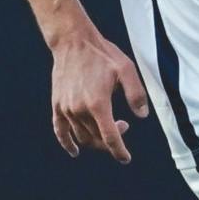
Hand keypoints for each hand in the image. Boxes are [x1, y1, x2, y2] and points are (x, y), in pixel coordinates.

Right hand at [50, 31, 149, 162]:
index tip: (125, 158)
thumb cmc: (102, 54)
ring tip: (108, 126)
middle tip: (122, 126)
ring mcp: (66, 108)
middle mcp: (79, 109)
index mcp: (98, 103)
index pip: (109, 137)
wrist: (73, 41)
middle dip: (111, 140)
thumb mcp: (126, 69)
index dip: (119, 151)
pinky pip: (60, 131)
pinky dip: (68, 143)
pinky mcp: (57, 105)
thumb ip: (136, 93)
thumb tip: (141, 115)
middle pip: (96, 138)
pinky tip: (75, 151)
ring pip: (81, 136)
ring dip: (96, 139)